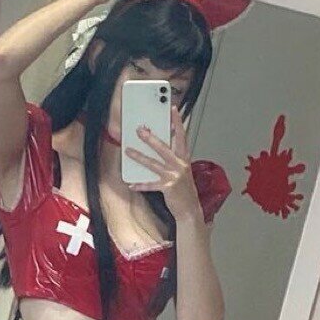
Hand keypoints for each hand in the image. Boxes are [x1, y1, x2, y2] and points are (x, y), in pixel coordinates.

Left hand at [125, 105, 201, 221]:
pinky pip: (151, 184)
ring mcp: (173, 176)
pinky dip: (141, 185)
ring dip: (139, 157)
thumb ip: (174, 159)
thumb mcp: (182, 171)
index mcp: (184, 159)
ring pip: (153, 164)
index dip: (177, 123)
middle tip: (140, 130)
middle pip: (164, 148)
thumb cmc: (185, 190)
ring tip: (128, 151)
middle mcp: (180, 165)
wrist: (190, 209)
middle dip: (151, 138)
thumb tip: (161, 147)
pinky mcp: (167, 188)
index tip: (172, 110)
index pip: (181, 136)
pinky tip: (131, 184)